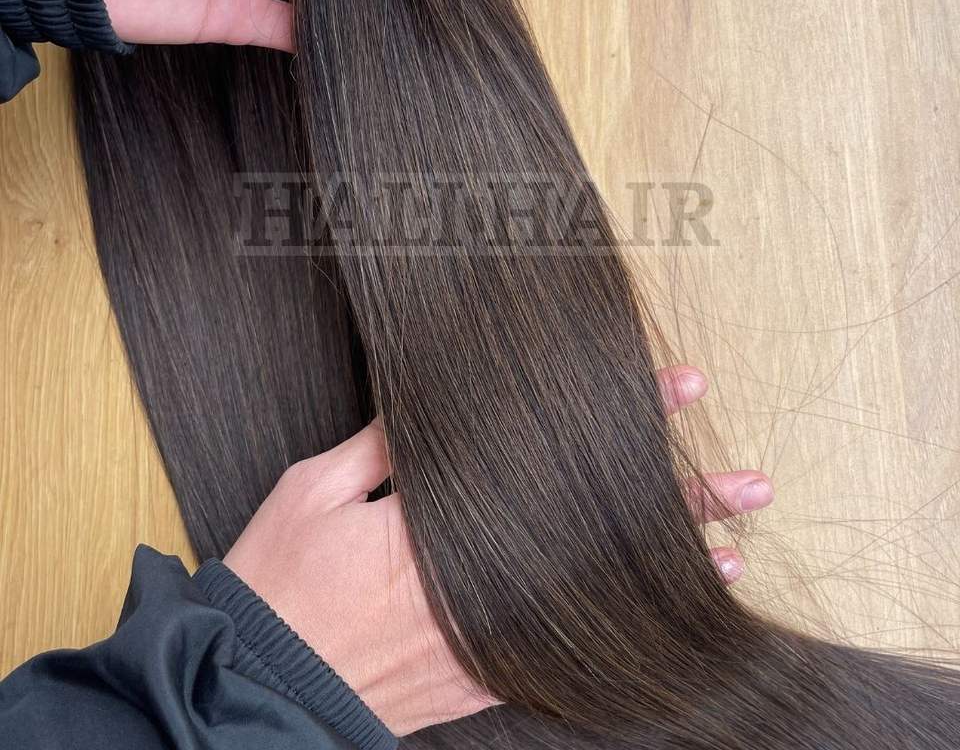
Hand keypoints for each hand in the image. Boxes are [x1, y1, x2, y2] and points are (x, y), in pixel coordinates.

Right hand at [223, 366, 771, 734]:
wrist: (254, 686)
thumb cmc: (280, 581)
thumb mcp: (314, 491)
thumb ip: (385, 449)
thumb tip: (440, 408)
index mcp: (439, 530)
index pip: (553, 461)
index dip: (622, 420)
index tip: (678, 388)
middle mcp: (478, 588)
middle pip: (597, 534)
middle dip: (679, 501)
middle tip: (751, 480)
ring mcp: (483, 640)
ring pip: (592, 597)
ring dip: (667, 567)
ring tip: (732, 543)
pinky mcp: (477, 676)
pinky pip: (560, 653)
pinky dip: (617, 628)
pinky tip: (656, 612)